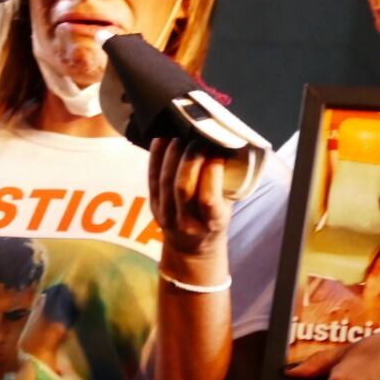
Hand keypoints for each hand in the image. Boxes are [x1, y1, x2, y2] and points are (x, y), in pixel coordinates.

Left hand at [148, 136, 231, 258]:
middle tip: (200, 137)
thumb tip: (228, 146)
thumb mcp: (228, 208)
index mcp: (211, 224)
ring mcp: (165, 214)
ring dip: (174, 152)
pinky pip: (151, 176)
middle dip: (191, 157)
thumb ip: (227, 183)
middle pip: (183, 186)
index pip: (208, 198)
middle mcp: (186, 222)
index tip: (218, 151)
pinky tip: (163, 137)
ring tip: (183, 132)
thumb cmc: (214, 221)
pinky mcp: (152, 204)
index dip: (212, 171)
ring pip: (165, 179)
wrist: (191, 247)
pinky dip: (156, 156)